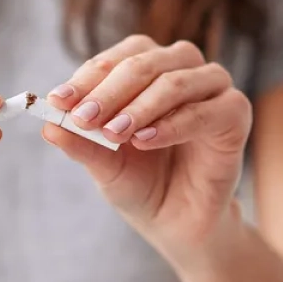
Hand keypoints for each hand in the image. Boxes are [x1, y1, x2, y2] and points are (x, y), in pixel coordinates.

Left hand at [43, 36, 252, 265]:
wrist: (177, 222)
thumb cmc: (140, 183)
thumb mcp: (103, 164)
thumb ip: (80, 143)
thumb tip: (47, 126)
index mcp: (146, 69)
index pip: (115, 59)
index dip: (85, 78)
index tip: (57, 102)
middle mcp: (181, 69)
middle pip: (143, 63)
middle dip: (108, 91)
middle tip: (83, 117)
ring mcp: (212, 89)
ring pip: (175, 81)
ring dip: (140, 106)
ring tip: (113, 133)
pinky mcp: (235, 115)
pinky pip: (206, 111)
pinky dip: (172, 124)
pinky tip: (144, 141)